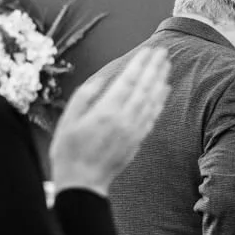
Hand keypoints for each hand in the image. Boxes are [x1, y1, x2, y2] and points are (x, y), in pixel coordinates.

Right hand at [50, 48, 170, 194]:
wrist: (83, 183)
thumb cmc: (69, 152)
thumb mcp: (67, 121)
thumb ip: (84, 98)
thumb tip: (101, 81)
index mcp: (106, 112)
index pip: (128, 82)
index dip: (140, 65)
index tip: (149, 51)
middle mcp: (124, 120)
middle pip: (144, 88)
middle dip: (154, 69)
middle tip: (163, 53)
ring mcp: (133, 131)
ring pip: (152, 101)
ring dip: (160, 82)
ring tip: (167, 67)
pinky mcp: (137, 141)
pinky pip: (152, 116)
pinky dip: (159, 101)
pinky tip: (163, 91)